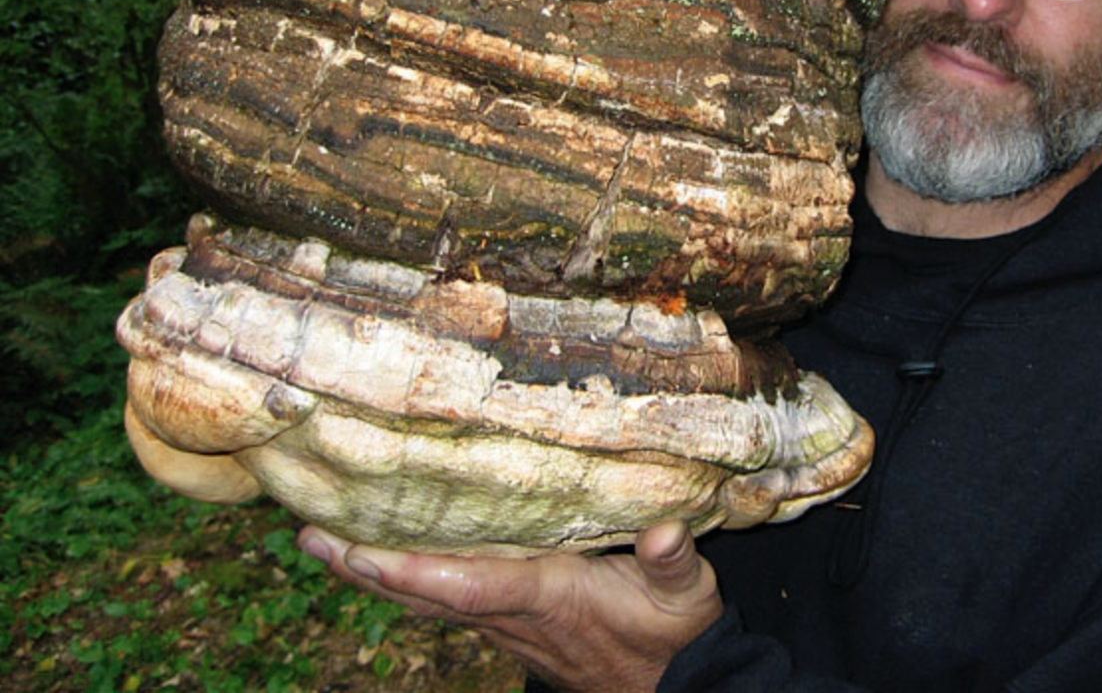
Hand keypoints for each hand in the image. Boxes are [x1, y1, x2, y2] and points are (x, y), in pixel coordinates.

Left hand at [297, 521, 723, 692]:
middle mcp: (511, 613)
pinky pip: (441, 598)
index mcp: (545, 597)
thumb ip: (674, 562)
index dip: (411, 570)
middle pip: (424, 592)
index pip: (466, 585)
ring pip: (425, 599)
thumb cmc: (674, 635)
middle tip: (310, 536)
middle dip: (365, 567)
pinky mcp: (508, 623)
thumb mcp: (685, 596)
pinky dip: (403, 578)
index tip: (360, 550)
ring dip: (373, 573)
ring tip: (325, 541)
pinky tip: (383, 561)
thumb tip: (666, 530)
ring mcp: (504, 623)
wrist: (672, 688)